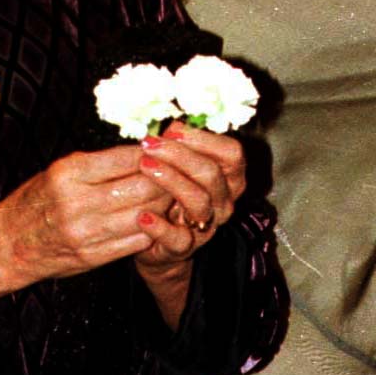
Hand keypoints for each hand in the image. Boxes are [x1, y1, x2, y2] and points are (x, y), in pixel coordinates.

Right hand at [0, 146, 172, 282]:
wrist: (9, 244)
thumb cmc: (36, 202)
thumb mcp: (60, 171)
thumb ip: (100, 163)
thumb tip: (144, 151)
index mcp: (70, 172)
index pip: (129, 158)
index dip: (154, 154)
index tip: (164, 152)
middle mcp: (78, 202)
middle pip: (144, 187)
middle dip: (165, 180)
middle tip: (174, 175)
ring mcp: (87, 232)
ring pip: (146, 214)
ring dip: (163, 205)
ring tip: (167, 197)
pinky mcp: (94, 256)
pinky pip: (137, 240)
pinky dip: (151, 228)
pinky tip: (153, 220)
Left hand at [135, 124, 244, 260]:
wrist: (160, 244)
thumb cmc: (169, 198)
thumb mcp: (177, 169)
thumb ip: (178, 148)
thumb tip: (170, 127)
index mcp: (227, 179)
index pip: (232, 154)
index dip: (204, 139)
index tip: (173, 130)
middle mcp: (223, 202)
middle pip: (213, 174)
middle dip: (180, 155)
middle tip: (150, 145)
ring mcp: (206, 226)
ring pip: (199, 201)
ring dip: (171, 180)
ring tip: (144, 166)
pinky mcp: (185, 248)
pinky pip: (179, 238)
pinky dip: (160, 227)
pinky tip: (143, 216)